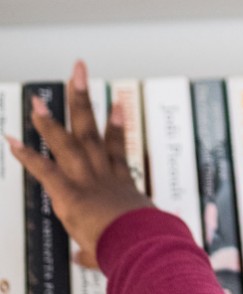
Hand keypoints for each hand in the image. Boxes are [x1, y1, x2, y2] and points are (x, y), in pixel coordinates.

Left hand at [5, 61, 153, 268]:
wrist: (143, 243)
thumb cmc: (140, 244)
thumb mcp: (119, 244)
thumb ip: (94, 250)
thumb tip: (83, 258)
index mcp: (121, 185)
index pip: (116, 148)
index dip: (116, 124)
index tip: (116, 103)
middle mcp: (104, 175)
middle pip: (92, 130)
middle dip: (83, 100)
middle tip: (78, 71)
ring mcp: (88, 181)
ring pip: (68, 143)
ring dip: (50, 120)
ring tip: (37, 99)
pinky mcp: (71, 194)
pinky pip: (46, 171)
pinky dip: (28, 156)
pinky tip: (12, 141)